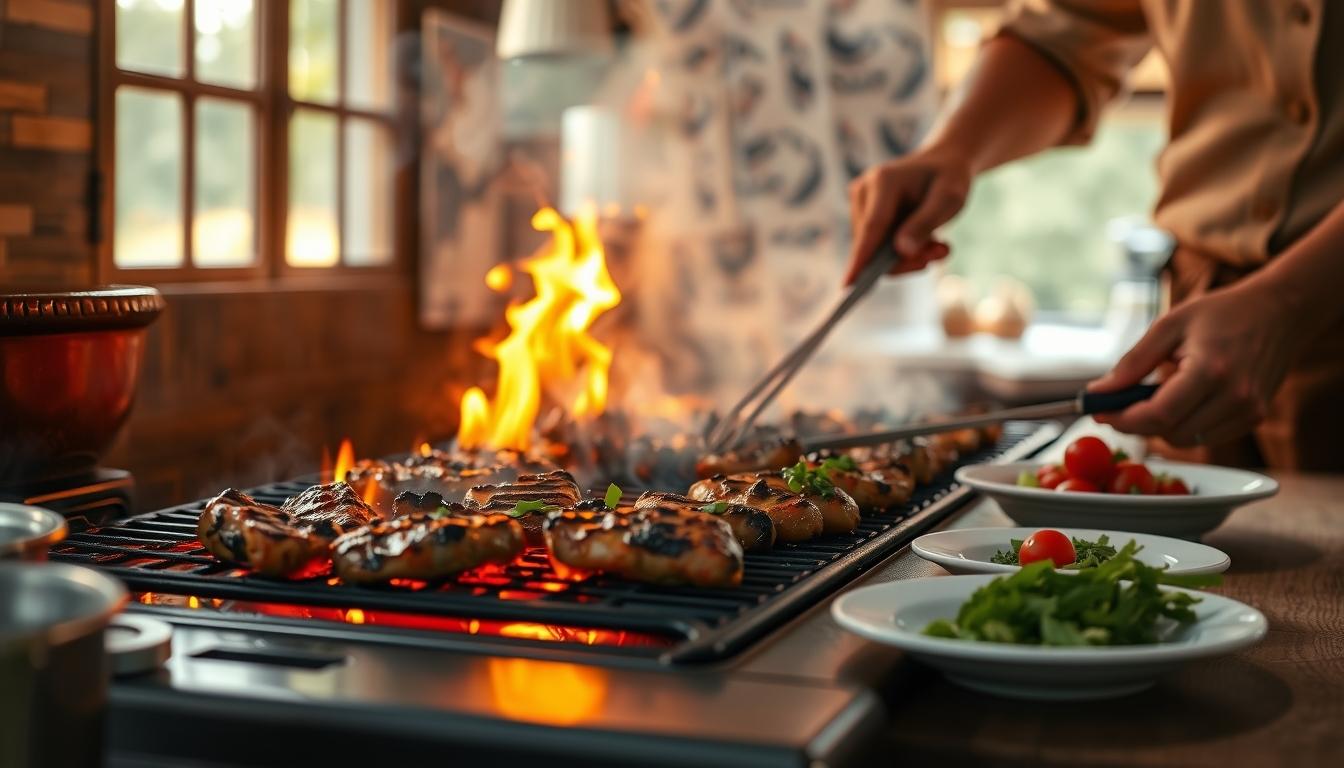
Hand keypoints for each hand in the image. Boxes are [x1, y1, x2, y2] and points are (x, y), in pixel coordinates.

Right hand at [844, 144, 970, 284]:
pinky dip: (901, 253)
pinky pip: (876, 248)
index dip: (862, 258)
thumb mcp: (949, 200)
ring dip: (907, 258)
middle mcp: (864, 191)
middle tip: (941, 253)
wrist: (943, 164)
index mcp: (884, 181)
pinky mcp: (862, 216)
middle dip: (907, 259)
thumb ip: (925, 224)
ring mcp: (860, 204)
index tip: (848, 285)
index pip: (872, 227)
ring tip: (938, 245)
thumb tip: (901, 252)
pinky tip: (925, 242)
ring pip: (874, 251)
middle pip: (874, 245)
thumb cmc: (948, 179)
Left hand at [1088, 280, 1302, 446]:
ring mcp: (1249, 410)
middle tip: (1119, 404)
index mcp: (1211, 369)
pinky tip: (1182, 400)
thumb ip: (1133, 362)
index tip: (1100, 412)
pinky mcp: (1255, 418)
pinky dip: (1184, 426)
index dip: (1124, 419)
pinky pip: (1206, 437)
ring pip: (1186, 440)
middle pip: (1170, 433)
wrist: (1279, 312)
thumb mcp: (1169, 326)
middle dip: (1137, 424)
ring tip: (1155, 395)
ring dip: (1161, 427)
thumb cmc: (1221, 313)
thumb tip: (1099, 391)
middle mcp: (1235, 396)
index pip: (1159, 414)